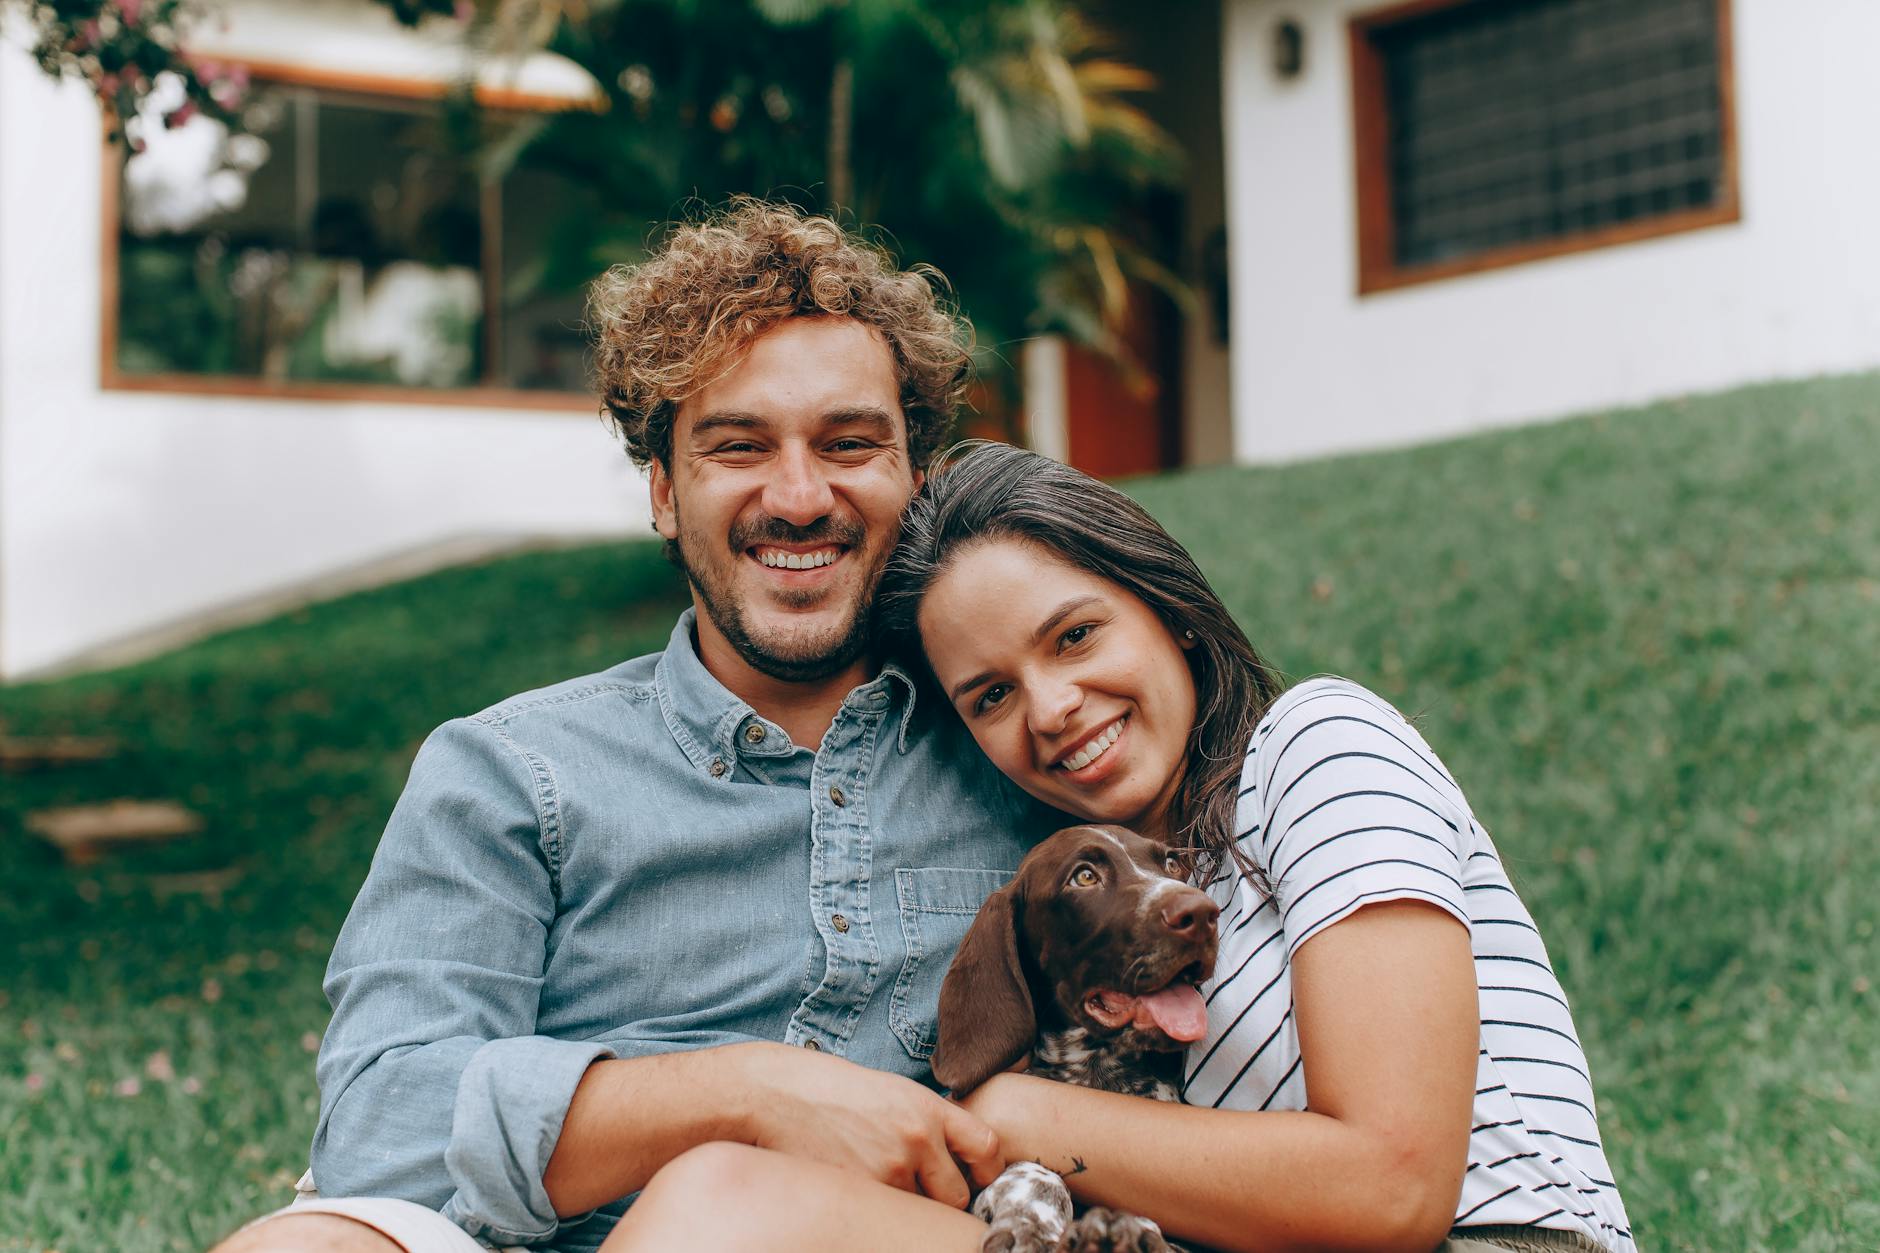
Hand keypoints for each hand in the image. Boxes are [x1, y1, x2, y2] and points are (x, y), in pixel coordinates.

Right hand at [728, 1042, 1004, 1208]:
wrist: (776, 1094)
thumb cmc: (830, 1090)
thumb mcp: (890, 1092)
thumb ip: (924, 1123)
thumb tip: (951, 1161)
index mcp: (927, 1108)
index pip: (986, 1147)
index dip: (989, 1170)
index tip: (979, 1179)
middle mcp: (915, 1138)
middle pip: (956, 1195)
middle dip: (943, 1199)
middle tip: (922, 1191)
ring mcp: (888, 1168)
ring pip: (917, 1211)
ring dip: (905, 1205)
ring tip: (878, 1181)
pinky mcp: (860, 1191)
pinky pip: (885, 1216)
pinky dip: (878, 1211)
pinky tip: (859, 1189)